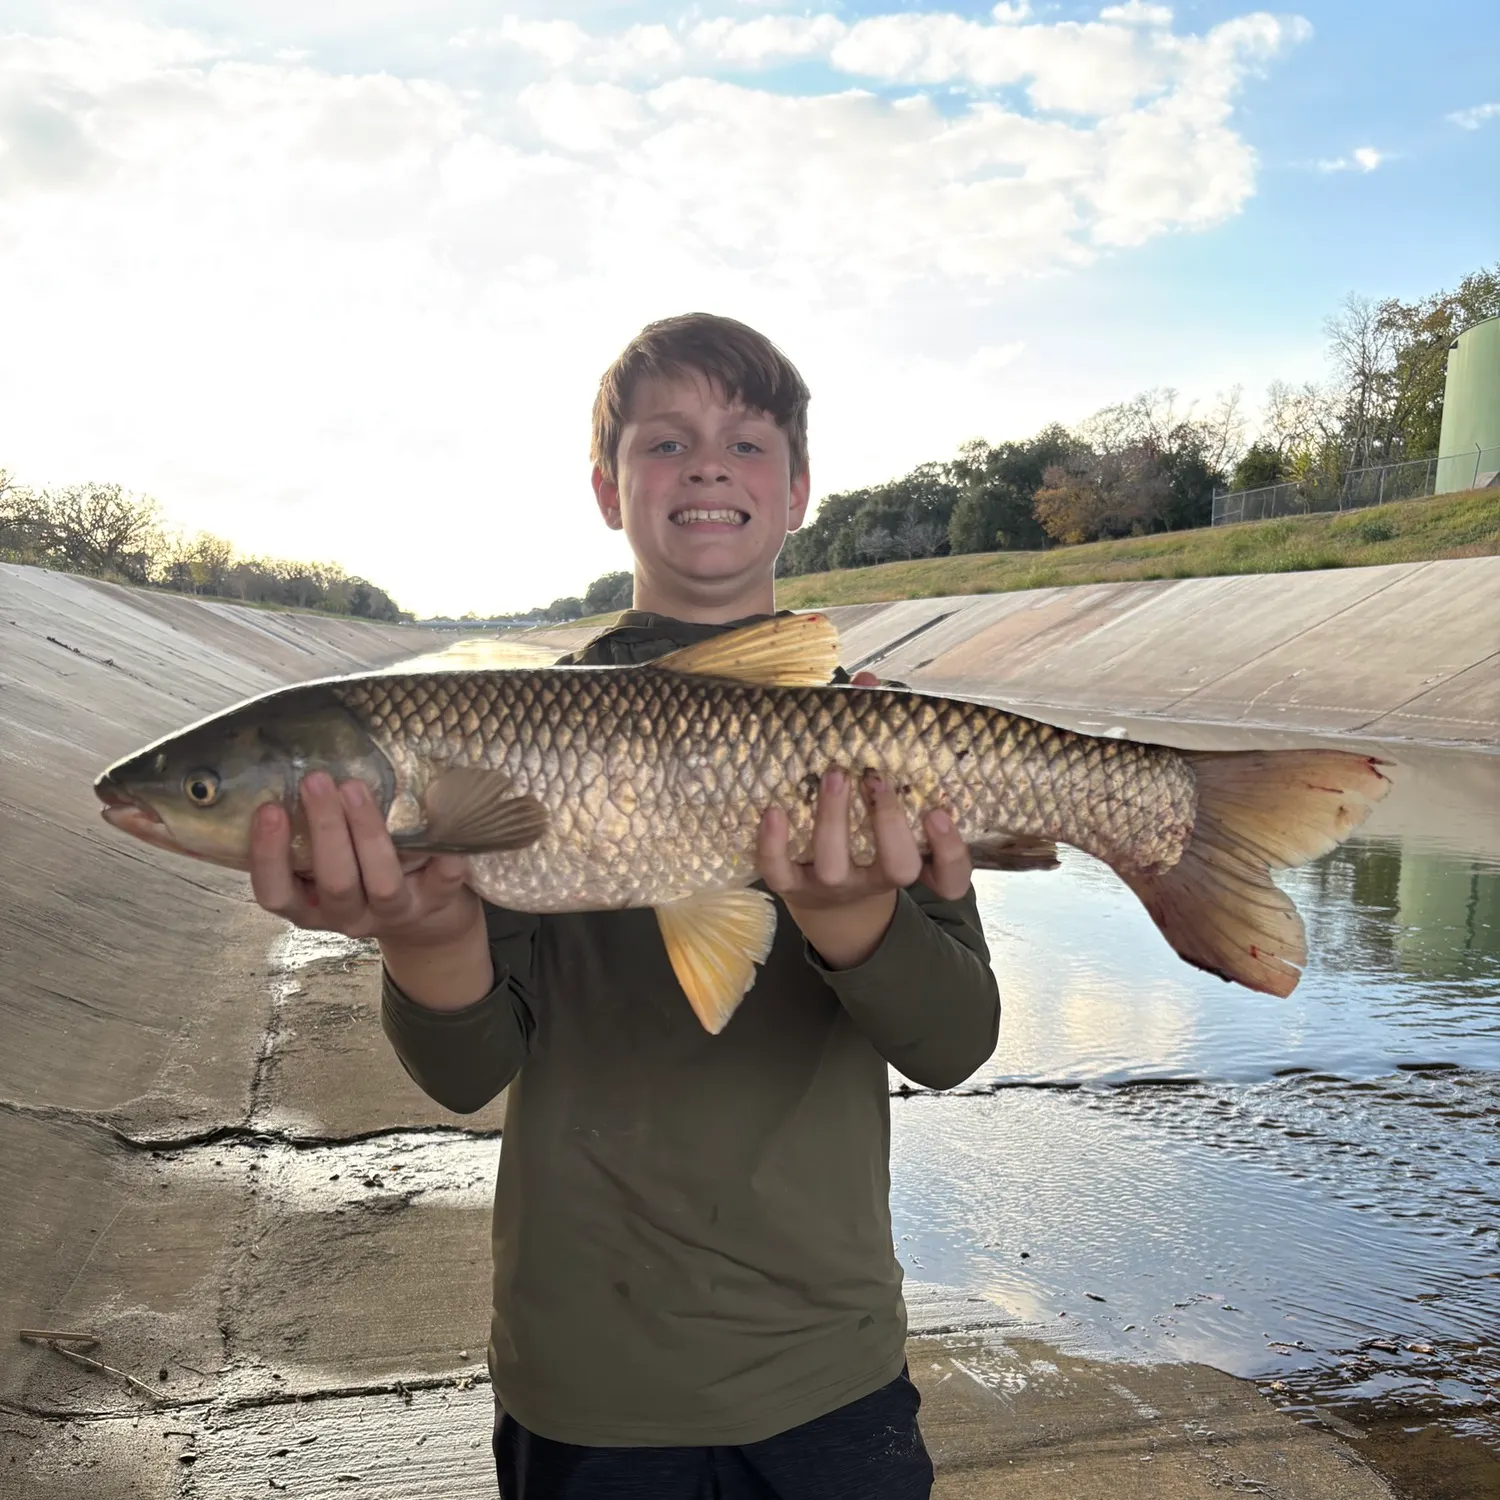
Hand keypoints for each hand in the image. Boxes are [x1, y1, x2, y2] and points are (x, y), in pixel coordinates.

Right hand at [249, 771, 492, 1009]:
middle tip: (315, 779)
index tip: (268, 809)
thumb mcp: (325, 865)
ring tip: (355, 787)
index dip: (268, 857)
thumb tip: (288, 768)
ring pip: (382, 883)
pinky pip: (444, 880)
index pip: (277, 894)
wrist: (425, 921)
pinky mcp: (438, 902)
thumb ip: (307, 835)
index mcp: (312, 907)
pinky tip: (438, 817)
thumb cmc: (362, 876)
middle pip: (335, 882)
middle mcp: (350, 916)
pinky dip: (443, 853)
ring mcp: (396, 912)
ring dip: (368, 832)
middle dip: (325, 828)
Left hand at [757, 674, 971, 968]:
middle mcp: (877, 879)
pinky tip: (773, 810)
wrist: (824, 897)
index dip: (951, 851)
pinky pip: (780, 873)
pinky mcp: (793, 888)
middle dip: (888, 823)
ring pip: (835, 867)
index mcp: (911, 859)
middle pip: (898, 867)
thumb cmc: (860, 832)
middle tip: (875, 777)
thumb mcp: (878, 800)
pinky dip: (773, 844)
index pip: (950, 875)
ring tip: (833, 776)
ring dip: (832, 820)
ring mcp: (834, 885)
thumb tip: (866, 681)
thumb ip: (878, 739)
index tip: (939, 811)